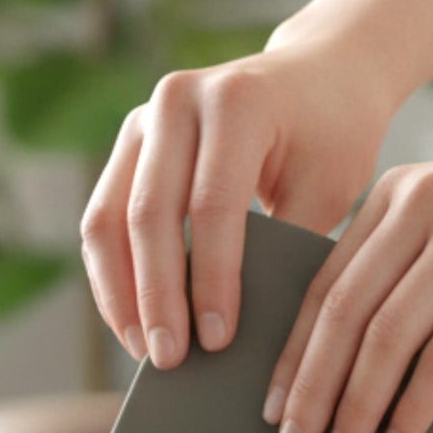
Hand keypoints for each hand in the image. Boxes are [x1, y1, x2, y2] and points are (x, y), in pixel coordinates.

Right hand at [79, 31, 394, 367]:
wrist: (318, 74)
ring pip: (106, 220)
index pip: (212, 204)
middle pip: (147, 213)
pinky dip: (112, 277)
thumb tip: (232, 329)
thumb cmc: (332, 136)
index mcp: (237, 100)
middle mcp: (177, 100)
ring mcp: (143, 120)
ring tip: (142, 350)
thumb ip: (283, 245)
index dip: (210, 278)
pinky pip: (101, 221)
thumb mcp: (329, 186)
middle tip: (168, 359)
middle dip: (155, 296)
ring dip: (120, 293)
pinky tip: (130, 322)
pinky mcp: (127, 146)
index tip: (217, 339)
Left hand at [266, 133, 432, 432]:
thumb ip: (414, 276)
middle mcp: (422, 204)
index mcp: (398, 194)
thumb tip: (356, 374)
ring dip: (356, 406)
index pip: (325, 285)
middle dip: (311, 390)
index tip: (273, 407)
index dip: (293, 353)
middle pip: (343, 314)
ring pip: (386, 338)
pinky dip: (415, 404)